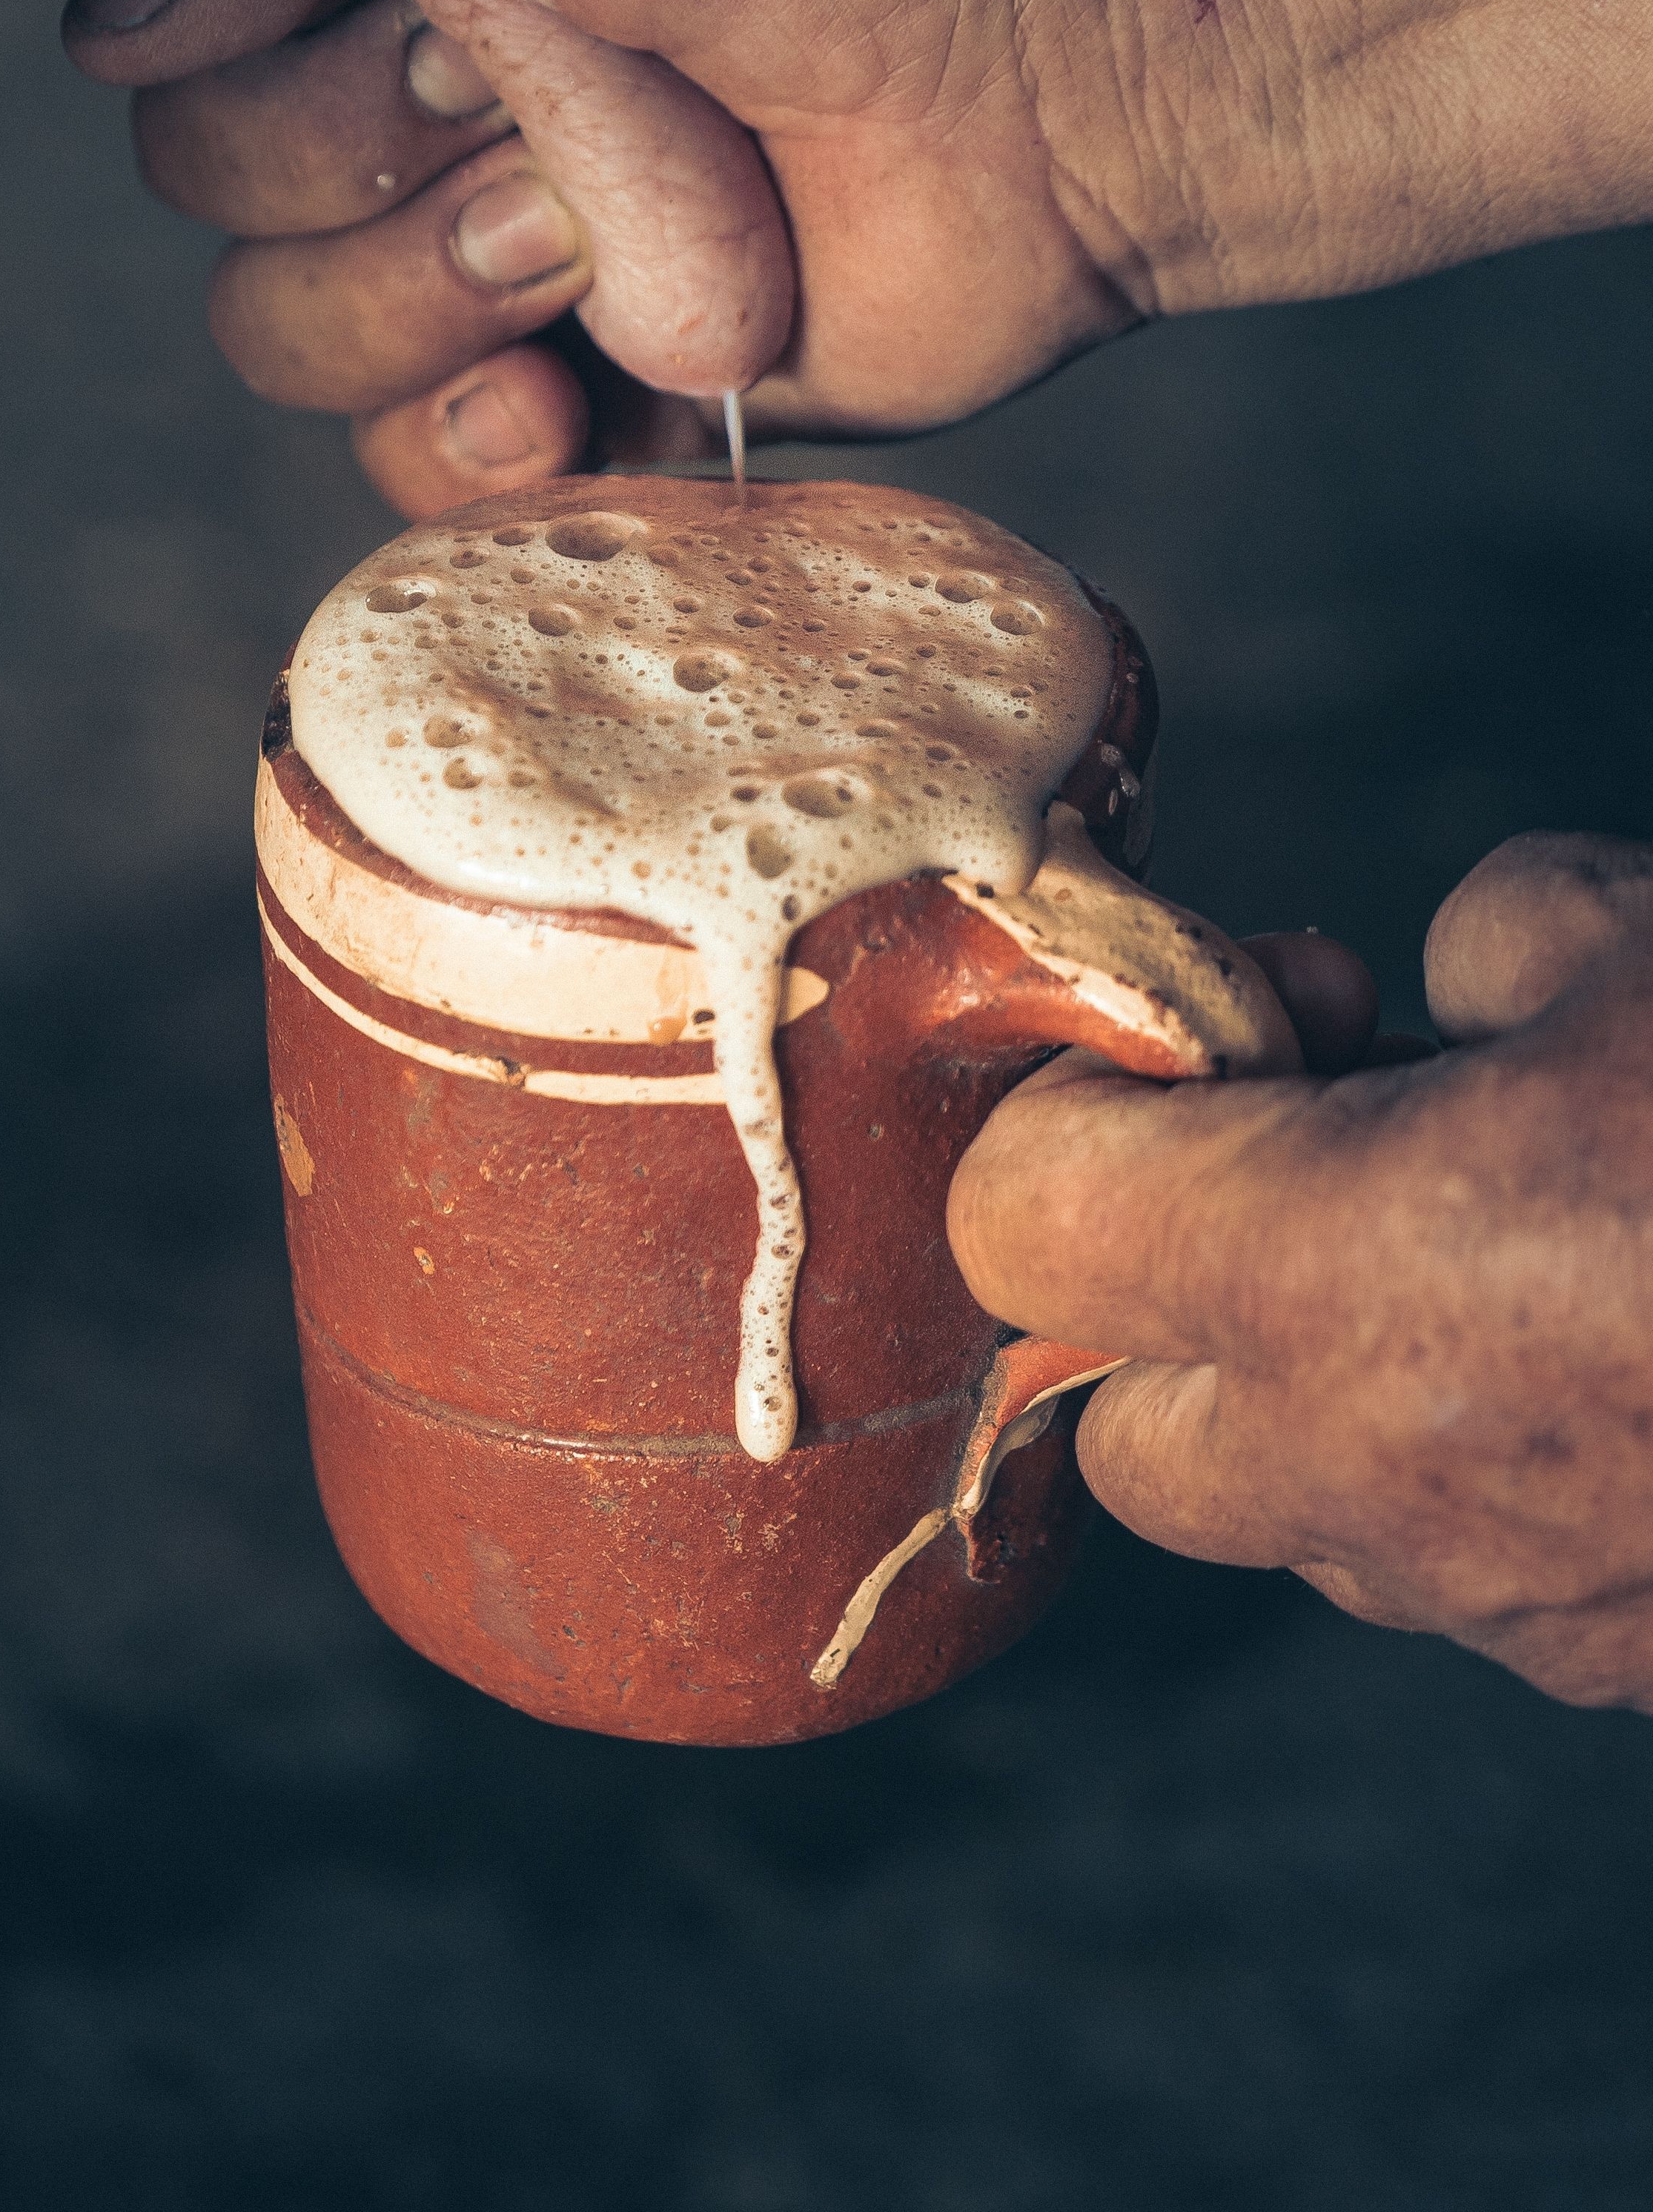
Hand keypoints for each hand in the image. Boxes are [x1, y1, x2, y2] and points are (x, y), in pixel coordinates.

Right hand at [65, 0, 1652, 514]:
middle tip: (552, 95)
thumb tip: (101, 35)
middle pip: (203, 184)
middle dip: (367, 154)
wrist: (1072, 58)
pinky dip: (468, 452)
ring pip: (282, 332)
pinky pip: (407, 473)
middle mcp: (400, 73)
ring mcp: (482, 244)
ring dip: (431, 294)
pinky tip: (561, 398)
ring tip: (603, 235)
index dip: (252, 21)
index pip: (149, 1)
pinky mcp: (578, 393)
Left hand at [948, 834, 1652, 1709]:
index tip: (1195, 1036)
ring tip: (1498, 1244)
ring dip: (1328, 1377)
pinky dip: (1479, 1464)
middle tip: (1317, 1149)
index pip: (1018, 1219)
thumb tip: (1455, 980)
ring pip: (1295, 1510)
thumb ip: (1494, 939)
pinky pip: (1464, 1569)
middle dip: (1173, 1280)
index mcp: (1337, 1272)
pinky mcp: (1625, 1669)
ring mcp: (1506, 1599)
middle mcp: (1381, 1473)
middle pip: (1113, 1414)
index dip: (1066, 1106)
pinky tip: (1619, 1350)